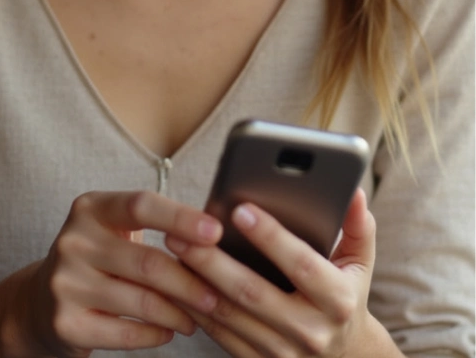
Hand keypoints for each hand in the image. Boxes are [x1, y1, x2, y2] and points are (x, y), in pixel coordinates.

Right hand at [2, 190, 221, 357]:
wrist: (41, 301)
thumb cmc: (99, 258)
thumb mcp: (117, 229)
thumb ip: (156, 225)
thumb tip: (213, 236)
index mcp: (91, 208)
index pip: (141, 205)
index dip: (180, 218)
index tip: (215, 232)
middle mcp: (73, 241)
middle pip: (147, 262)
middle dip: (189, 281)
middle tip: (216, 295)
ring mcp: (65, 283)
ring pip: (140, 301)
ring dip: (177, 313)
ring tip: (196, 317)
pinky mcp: (65, 323)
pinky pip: (124, 333)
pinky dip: (154, 334)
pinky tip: (168, 331)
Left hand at [165, 189, 382, 357]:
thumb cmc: (347, 295)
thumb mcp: (361, 263)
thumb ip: (359, 226)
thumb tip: (355, 192)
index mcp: (338, 300)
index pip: (302, 264)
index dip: (272, 237)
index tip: (241, 210)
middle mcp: (310, 330)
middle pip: (252, 292)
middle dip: (213, 260)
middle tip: (182, 230)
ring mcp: (282, 352)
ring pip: (229, 315)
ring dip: (195, 282)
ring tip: (173, 248)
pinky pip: (219, 334)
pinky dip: (195, 306)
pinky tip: (177, 280)